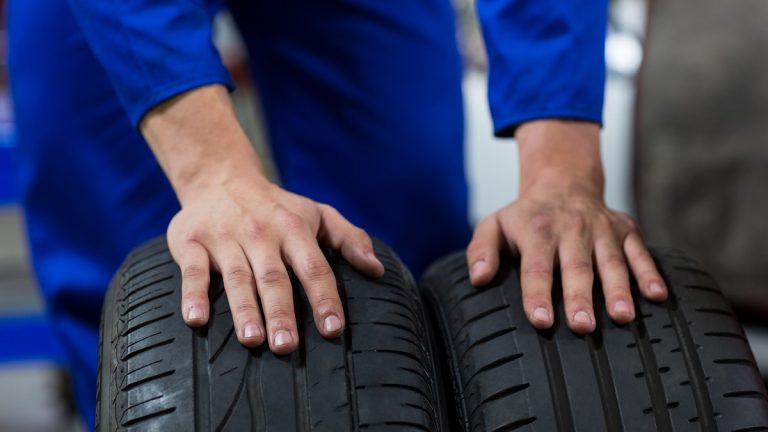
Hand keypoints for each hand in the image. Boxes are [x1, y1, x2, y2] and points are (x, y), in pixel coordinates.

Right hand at [141, 85, 383, 353]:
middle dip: (282, 312)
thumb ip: (349, 238)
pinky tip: (196, 320)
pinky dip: (193, 295)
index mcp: (294, 229)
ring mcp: (225, 237)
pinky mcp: (192, 242)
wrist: (221, 176)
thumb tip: (377, 270)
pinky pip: (192, 271)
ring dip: (244, 309)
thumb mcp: (317, 213)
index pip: (314, 268)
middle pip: (274, 277)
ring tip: (252, 339)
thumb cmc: (277, 207)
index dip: (324, 298)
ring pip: (237, 277)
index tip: (333, 329)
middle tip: (287, 346)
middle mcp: (261, 233)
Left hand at [466, 120, 666, 333]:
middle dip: (580, 297)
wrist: (563, 182)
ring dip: (619, 289)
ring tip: (623, 317)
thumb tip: (478, 279)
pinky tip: (657, 296)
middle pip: (576, 267)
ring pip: (611, 262)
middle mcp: (571, 229)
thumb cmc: (526, 216)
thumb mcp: (494, 225)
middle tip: (583, 327)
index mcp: (537, 232)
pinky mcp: (626, 230)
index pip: (536, 267)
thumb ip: (481, 251)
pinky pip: (640, 252)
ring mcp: (602, 230)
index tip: (541, 320)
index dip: (538, 294)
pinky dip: (650, 273)